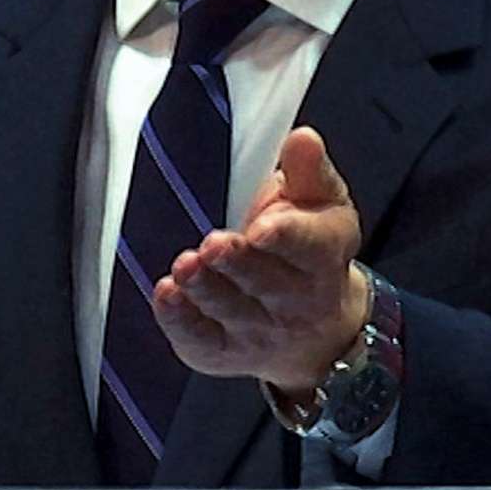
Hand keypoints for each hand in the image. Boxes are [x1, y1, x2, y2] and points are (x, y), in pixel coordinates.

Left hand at [151, 126, 369, 394]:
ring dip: (205, 289)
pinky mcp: (223, 351)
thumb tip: (302, 138)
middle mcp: (295, 301)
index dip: (287, 236)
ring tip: (186, 266)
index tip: (263, 228)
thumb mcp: (322, 205)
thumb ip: (309, 171)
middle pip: (266, 282)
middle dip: (238, 264)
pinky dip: (180, 320)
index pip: (309, 246)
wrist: (316, 330)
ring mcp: (259, 331)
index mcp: (323, 256)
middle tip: (214, 244)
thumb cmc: (310, 251)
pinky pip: (199, 339)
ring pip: (230, 311)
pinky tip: (167, 295)